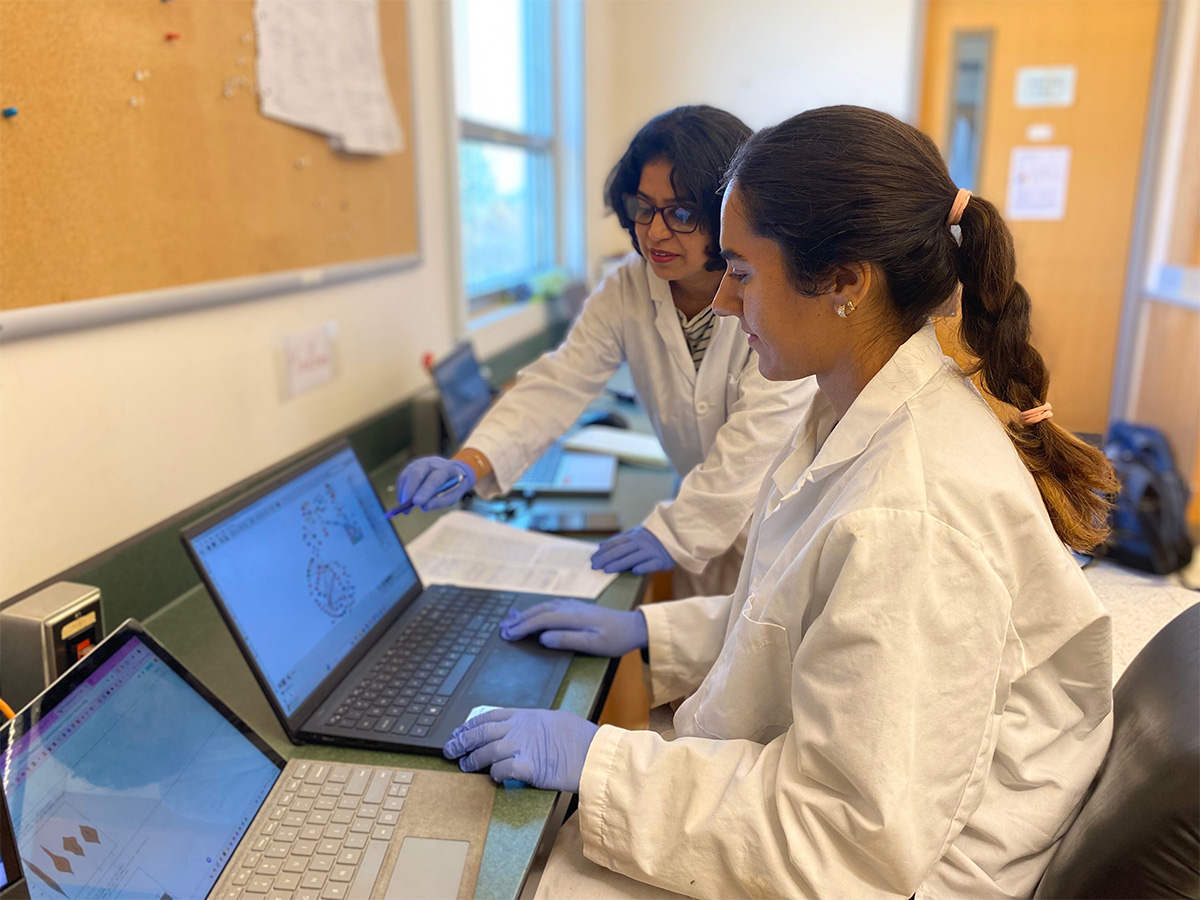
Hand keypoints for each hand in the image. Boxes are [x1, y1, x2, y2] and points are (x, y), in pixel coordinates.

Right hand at [394, 457, 474, 512]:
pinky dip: (401, 491)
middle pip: (416, 472)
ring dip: (403, 492)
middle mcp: (431, 462)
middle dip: (409, 489)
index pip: (434, 479)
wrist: (452, 472)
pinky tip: (403, 501)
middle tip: (405, 505)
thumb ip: (441, 501)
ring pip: (407, 475)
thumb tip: (424, 507)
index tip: (417, 503)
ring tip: (404, 507)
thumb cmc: (453, 486)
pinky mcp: (411, 467)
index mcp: (446, 468)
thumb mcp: (454, 495)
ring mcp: (419, 463)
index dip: (424, 491)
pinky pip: (403, 478)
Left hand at [444, 708, 598, 791]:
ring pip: (487, 752)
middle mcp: (520, 729)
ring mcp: (524, 747)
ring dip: (472, 760)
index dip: (469, 725)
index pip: (488, 716)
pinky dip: (494, 774)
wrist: (594, 753)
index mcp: (525, 715)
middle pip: (481, 733)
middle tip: (449, 750)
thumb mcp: (553, 719)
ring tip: (465, 765)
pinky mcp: (529, 768)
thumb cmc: (579, 737)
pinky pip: (502, 770)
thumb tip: (521, 729)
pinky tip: (493, 777)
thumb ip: (533, 723)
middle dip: (461, 741)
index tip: (457, 731)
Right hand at [500, 599, 646, 656]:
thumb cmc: (616, 639)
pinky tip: (535, 613)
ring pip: (545, 607)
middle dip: (520, 620)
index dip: (523, 627)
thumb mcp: (594, 644)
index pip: (542, 620)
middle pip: (540, 611)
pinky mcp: (578, 607)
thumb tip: (543, 638)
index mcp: (573, 617)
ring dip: (527, 614)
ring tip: (512, 621)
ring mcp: (575, 606)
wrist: (634, 626)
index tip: (508, 635)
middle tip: (502, 629)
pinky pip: (552, 606)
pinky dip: (538, 610)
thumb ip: (568, 640)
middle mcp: (571, 608)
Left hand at [590, 526, 673, 574]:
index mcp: (633, 537)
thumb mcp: (634, 537)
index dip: (603, 551)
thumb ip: (618, 542)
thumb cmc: (650, 542)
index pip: (615, 544)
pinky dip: (644, 567)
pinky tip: (635, 571)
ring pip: (633, 557)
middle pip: (621, 550)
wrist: (674, 539)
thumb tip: (600, 546)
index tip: (592, 559)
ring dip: (619, 563)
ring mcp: (651, 551)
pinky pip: (652, 564)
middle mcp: (641, 543)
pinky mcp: (661, 560)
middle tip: (595, 566)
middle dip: (606, 558)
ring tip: (607, 570)